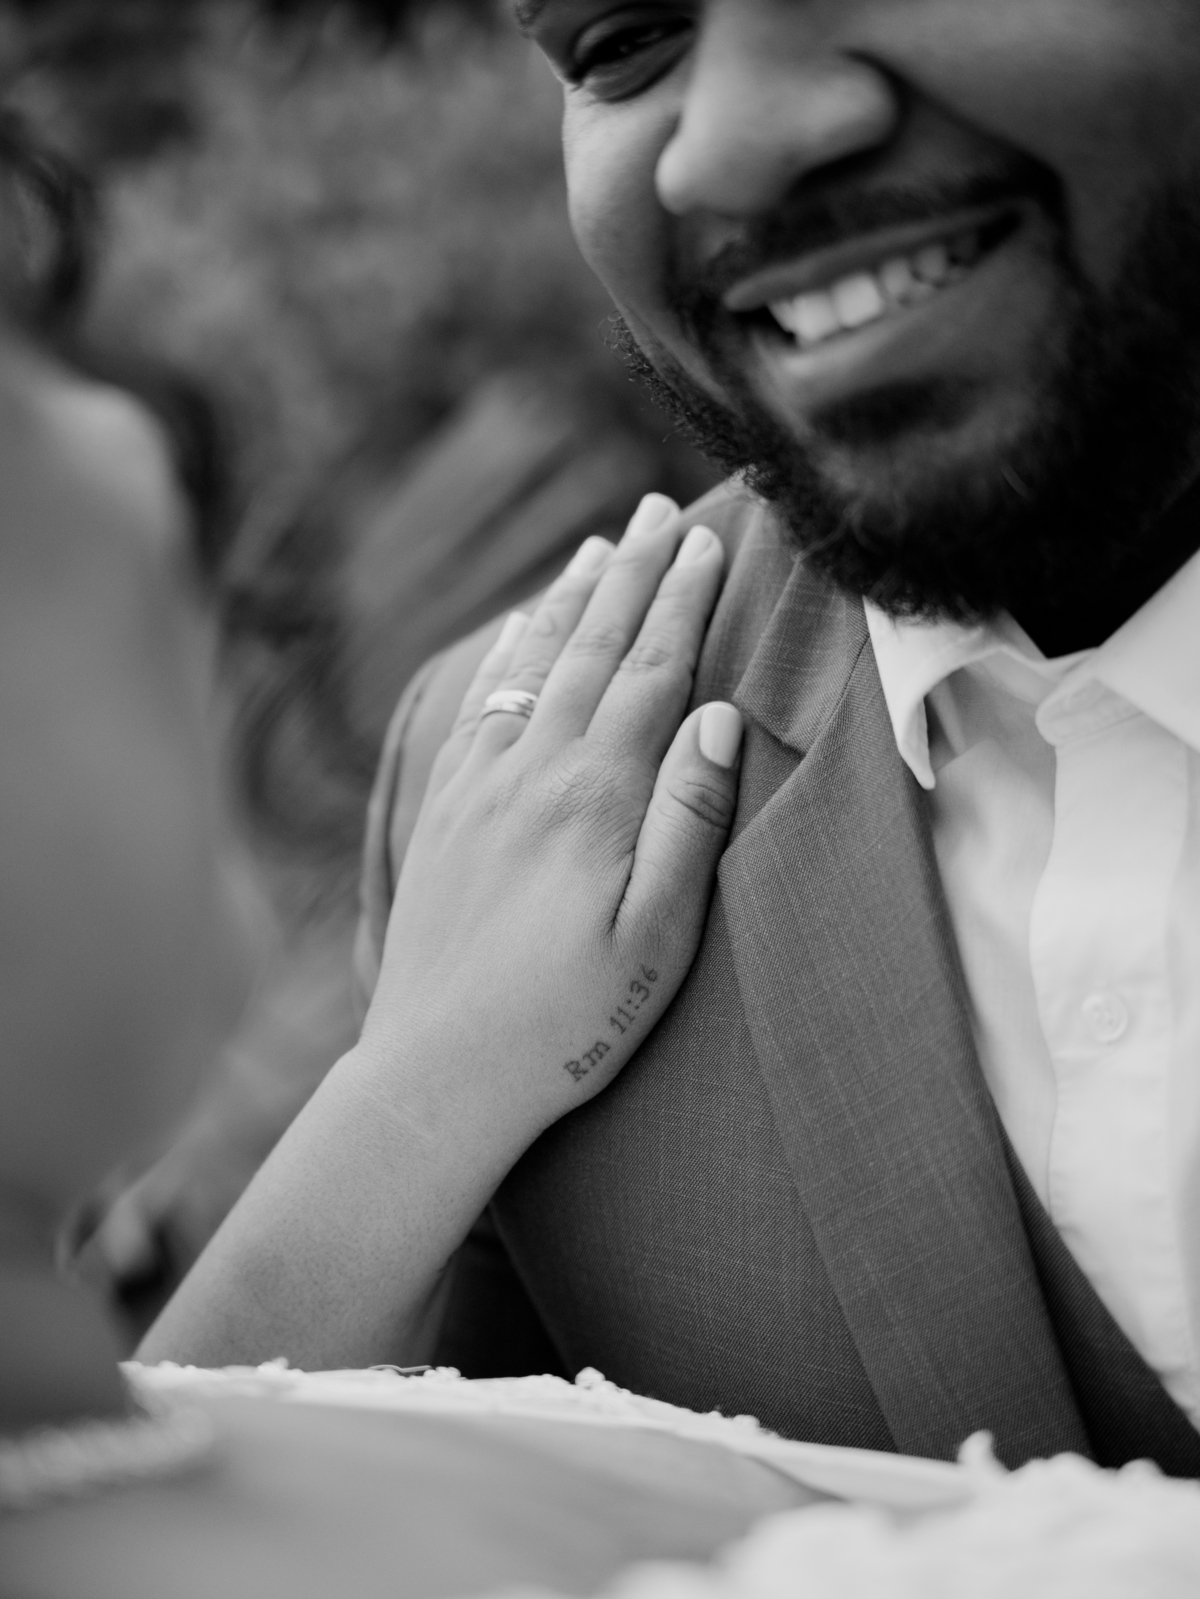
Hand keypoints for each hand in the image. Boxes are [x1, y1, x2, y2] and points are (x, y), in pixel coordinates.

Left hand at [137, 493, 743, 1368]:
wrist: (438, 1073)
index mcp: (595, 799)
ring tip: (596, 546)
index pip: (652, 675)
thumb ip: (689, 823)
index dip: (684, 604)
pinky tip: (515, 632)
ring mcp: (478, 789)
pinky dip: (503, 657)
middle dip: (631, 574)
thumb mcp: (656, 941)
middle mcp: (532, 774)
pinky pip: (477, 709)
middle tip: (659, 509)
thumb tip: (721, 718)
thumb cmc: (568, 1022)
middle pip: (593, 651)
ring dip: (568, 600)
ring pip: (531, 667)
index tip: (709, 541)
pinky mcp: (442, 813)